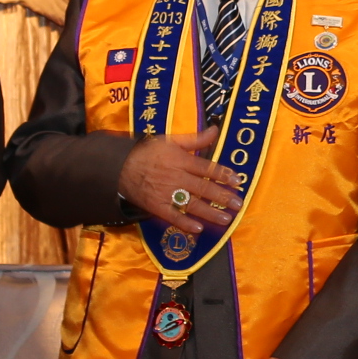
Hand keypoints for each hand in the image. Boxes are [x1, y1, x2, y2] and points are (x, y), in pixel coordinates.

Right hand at [118, 128, 235, 235]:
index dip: (223, 175)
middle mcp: (175, 177)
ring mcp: (166, 193)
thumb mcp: (171, 140)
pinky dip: (185, 223)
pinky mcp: (156, 206)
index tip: (237, 181)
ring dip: (210, 212)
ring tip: (226, 219)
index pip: (207, 168)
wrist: (119, 166)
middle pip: (203, 188)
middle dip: (223, 196)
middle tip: (239, 204)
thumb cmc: (148, 152)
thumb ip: (195, 138)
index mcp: (180, 160)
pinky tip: (199, 229)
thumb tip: (216, 130)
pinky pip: (172, 216)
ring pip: (192, 204)